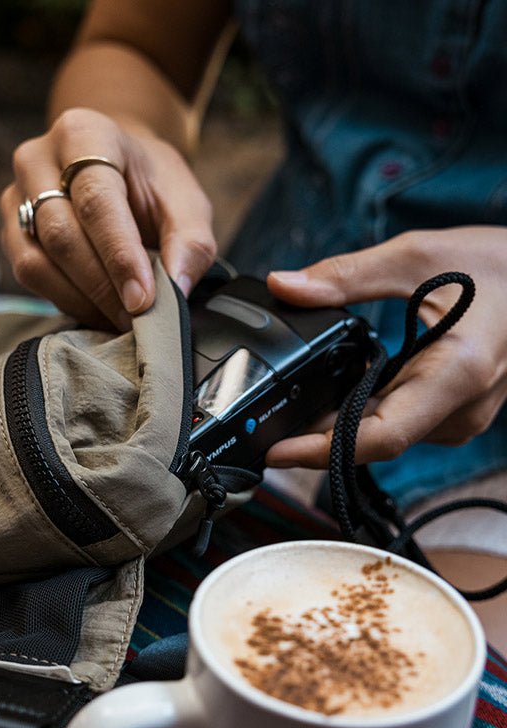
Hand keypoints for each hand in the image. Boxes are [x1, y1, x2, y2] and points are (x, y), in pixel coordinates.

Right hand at [0, 108, 216, 329]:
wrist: (117, 168)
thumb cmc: (151, 184)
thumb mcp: (186, 202)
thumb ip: (190, 242)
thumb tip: (176, 288)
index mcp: (84, 133)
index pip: (96, 200)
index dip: (119, 255)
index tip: (142, 300)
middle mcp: (37, 159)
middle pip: (62, 235)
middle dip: (103, 286)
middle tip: (138, 320)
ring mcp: (16, 196)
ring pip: (37, 262)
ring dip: (82, 300)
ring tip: (121, 320)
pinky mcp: (11, 231)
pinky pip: (29, 276)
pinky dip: (66, 301)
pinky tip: (98, 310)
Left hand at [264, 226, 506, 467]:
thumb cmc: (498, 266)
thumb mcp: (417, 257)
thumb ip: (345, 276)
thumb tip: (283, 285)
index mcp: (455, 375)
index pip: (380, 436)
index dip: (322, 450)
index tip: (277, 451)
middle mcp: (459, 409)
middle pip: (372, 440)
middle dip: (315, 438)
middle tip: (261, 427)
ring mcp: (458, 415)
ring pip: (382, 434)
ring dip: (334, 426)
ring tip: (284, 412)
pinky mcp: (451, 411)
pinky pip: (395, 421)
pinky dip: (357, 413)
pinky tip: (326, 397)